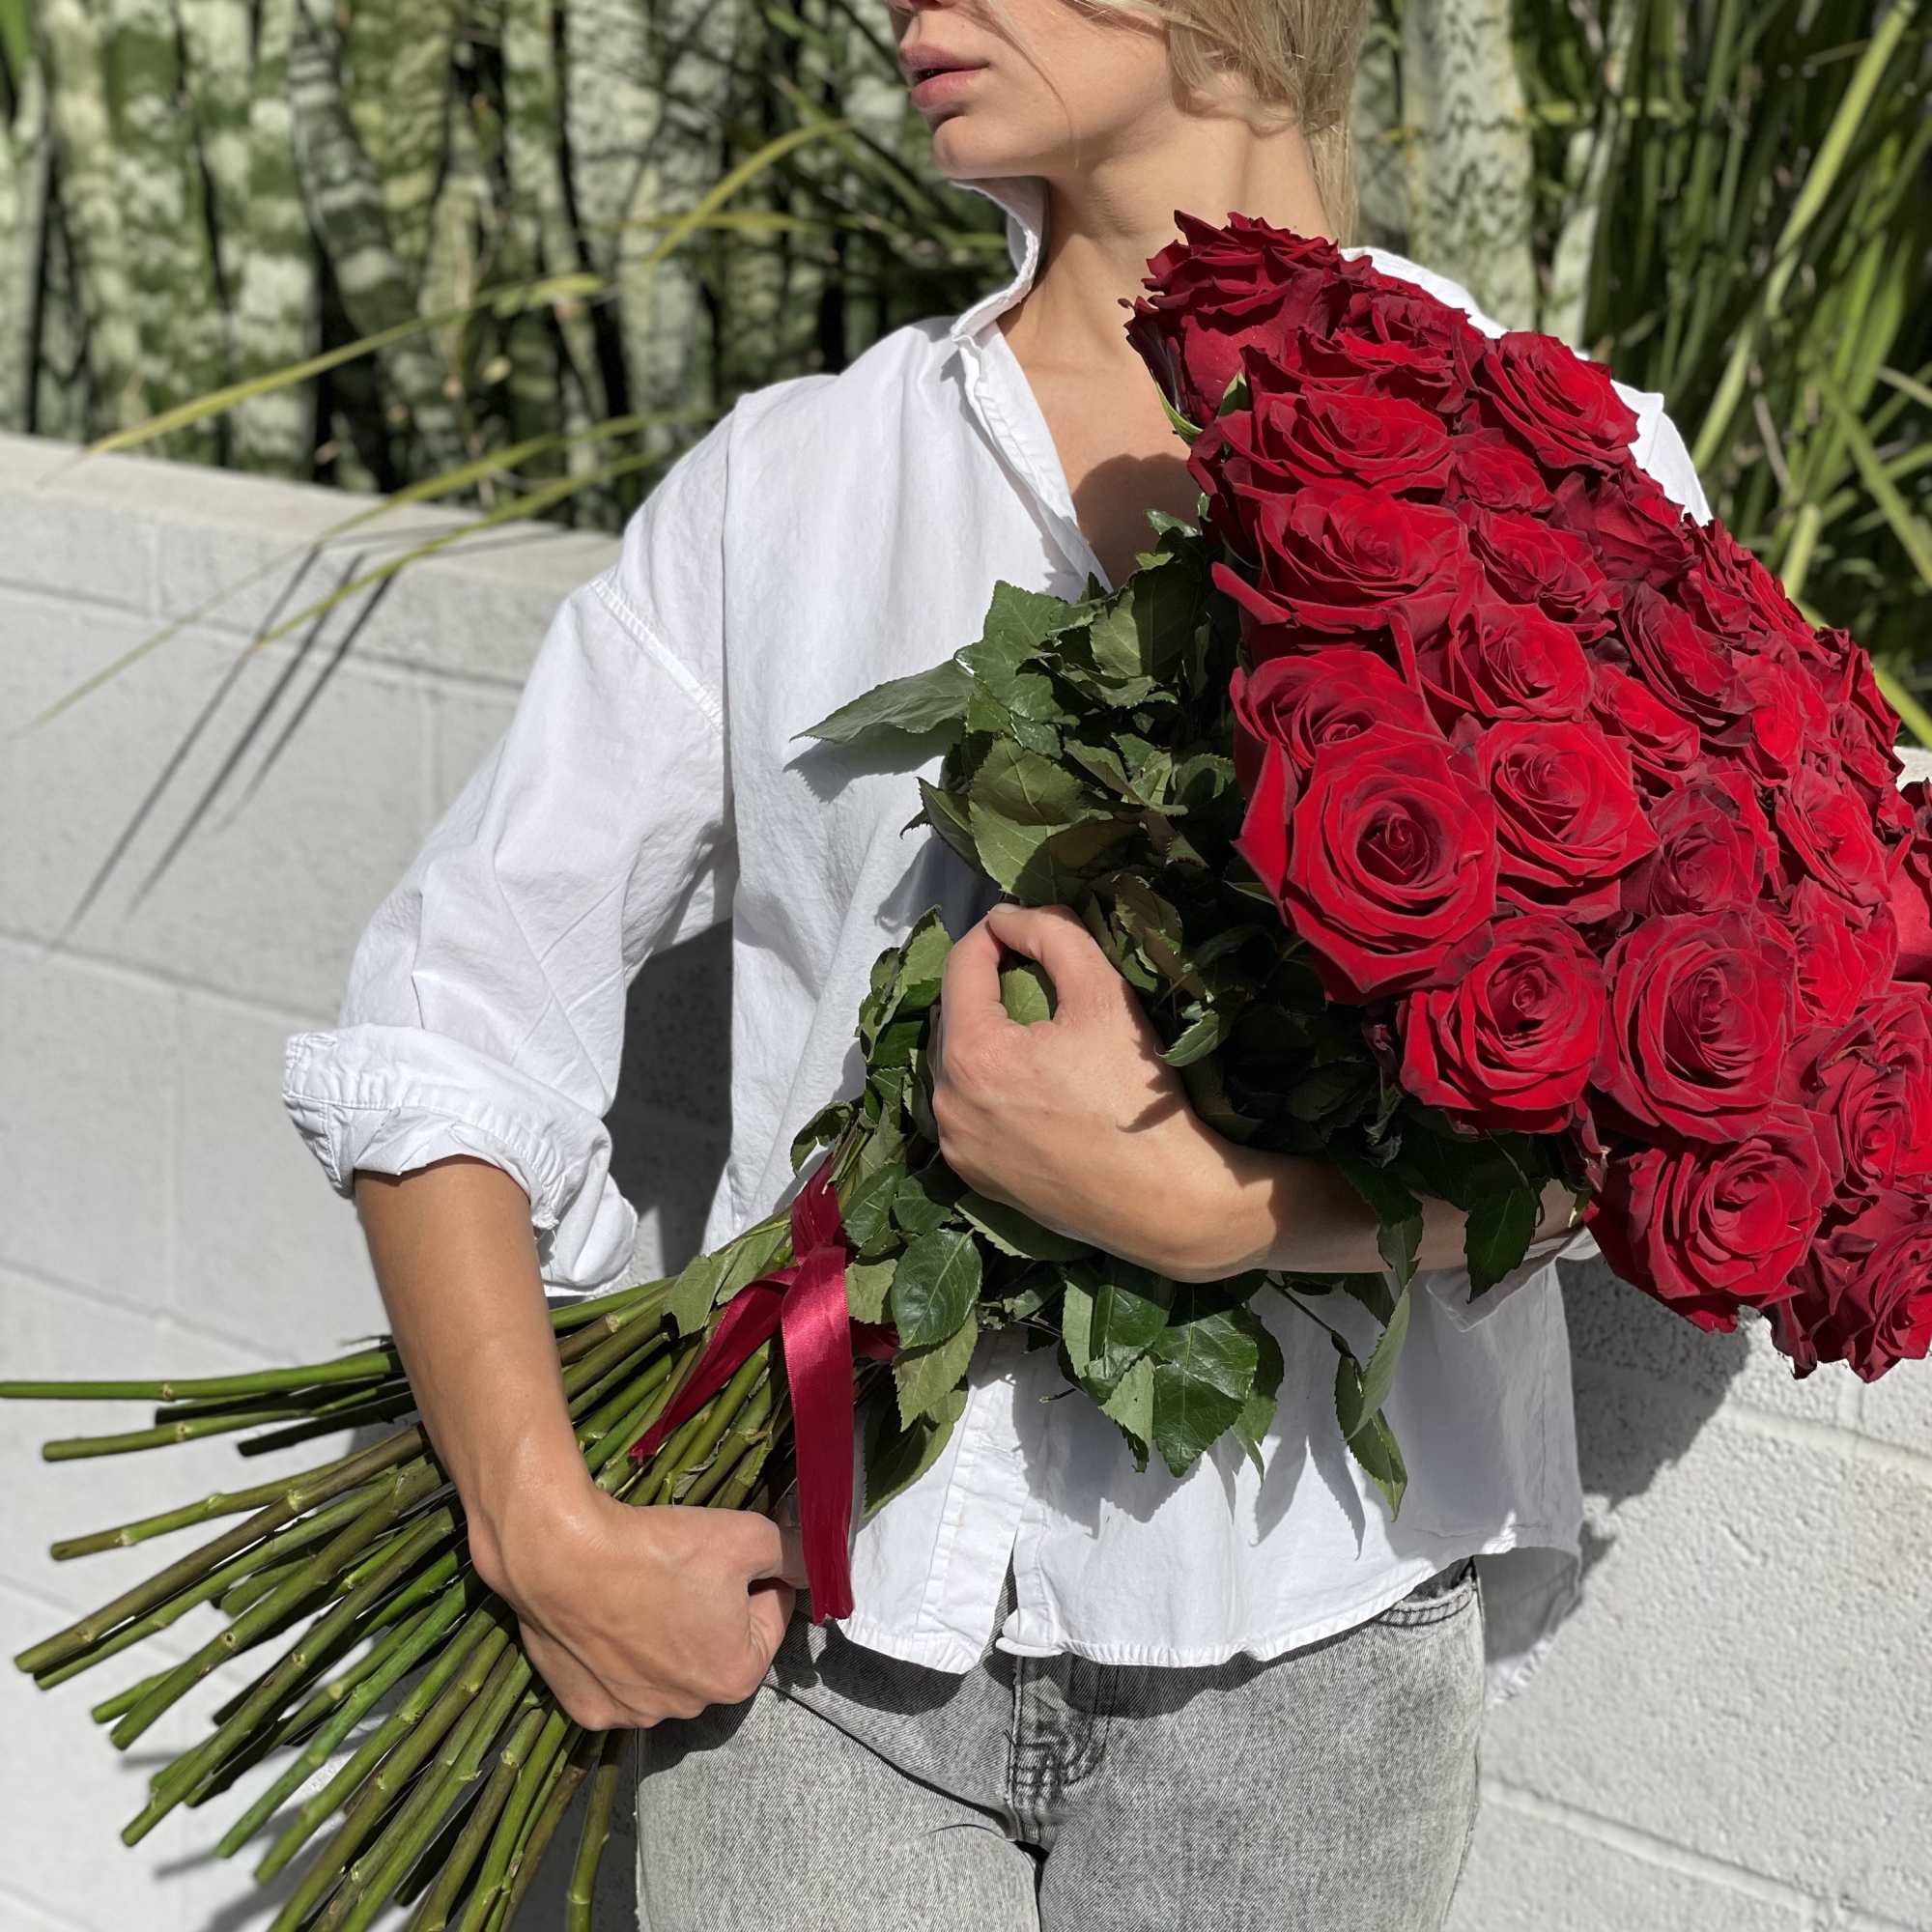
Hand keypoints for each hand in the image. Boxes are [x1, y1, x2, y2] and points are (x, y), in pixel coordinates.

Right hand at [478, 1479, 809, 1728]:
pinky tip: (609, 1614)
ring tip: (644, 1587)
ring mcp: (632, 1715)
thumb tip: (812, 1562)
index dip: (760, 1577)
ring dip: (667, 1633)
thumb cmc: (661, 1549)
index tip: (734, 1553)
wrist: (562, 1557)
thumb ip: (793, 1553)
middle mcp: (687, 1710)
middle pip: (718, 1647)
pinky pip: (617, 1679)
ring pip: (667, 1666)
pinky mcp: (586, 1709)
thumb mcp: (748, 1535)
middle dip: (714, 1610)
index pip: (770, 1617)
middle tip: (686, 1566)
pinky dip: (619, 1652)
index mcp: (734, 1676)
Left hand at [928, 901, 1241, 1280]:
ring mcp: (957, 1147)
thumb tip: (1009, 914)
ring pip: (956, 1065)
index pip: (962, 964)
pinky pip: (967, 1112)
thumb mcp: (1103, 994)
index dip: (996, 932)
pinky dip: (987, 1086)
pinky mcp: (975, 1178)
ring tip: (1033, 1026)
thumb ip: (1053, 936)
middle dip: (988, 987)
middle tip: (1036, 973)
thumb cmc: (1136, 1093)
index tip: (1028, 923)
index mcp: (969, 1054)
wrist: (1165, 1201)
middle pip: (954, 1016)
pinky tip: (1028, 1083)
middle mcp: (946, 1103)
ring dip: (985, 1036)